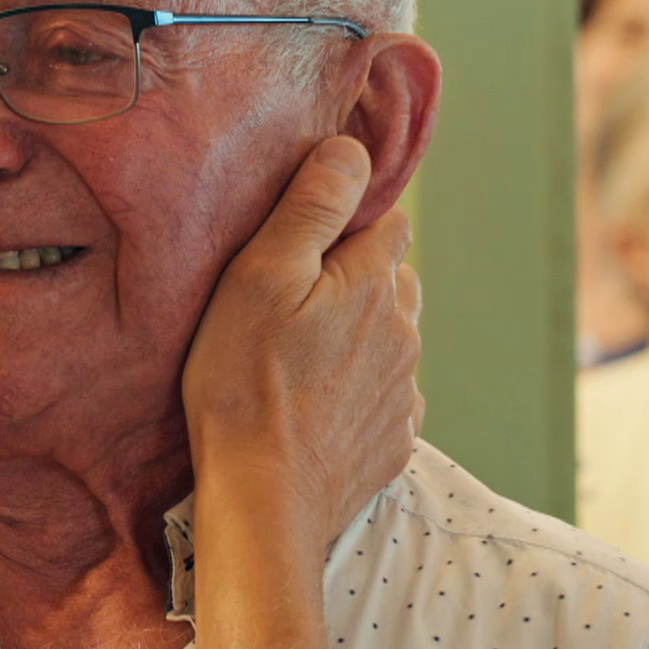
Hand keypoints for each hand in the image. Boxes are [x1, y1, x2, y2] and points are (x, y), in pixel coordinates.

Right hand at [183, 134, 421, 543]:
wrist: (263, 498)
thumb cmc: (245, 381)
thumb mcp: (260, 276)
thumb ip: (311, 207)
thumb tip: (352, 150)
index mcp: (373, 283)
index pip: (389, 221)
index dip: (352, 220)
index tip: (309, 238)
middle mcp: (403, 332)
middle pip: (394, 281)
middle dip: (359, 278)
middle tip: (297, 300)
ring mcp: (404, 392)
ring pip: (393, 339)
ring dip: (361, 336)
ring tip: (302, 355)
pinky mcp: (394, 440)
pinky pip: (387, 397)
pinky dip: (362, 391)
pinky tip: (318, 403)